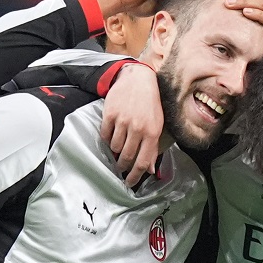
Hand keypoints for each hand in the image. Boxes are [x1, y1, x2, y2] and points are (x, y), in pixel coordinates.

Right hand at [103, 63, 163, 187]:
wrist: (138, 79)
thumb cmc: (150, 104)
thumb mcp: (157, 125)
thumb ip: (153, 148)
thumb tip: (150, 170)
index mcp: (152, 133)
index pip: (142, 162)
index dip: (135, 176)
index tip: (130, 183)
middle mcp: (138, 128)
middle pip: (126, 157)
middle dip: (122, 167)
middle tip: (121, 168)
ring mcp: (123, 121)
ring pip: (114, 147)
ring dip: (115, 151)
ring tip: (118, 148)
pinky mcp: (110, 114)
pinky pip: (105, 135)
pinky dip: (107, 139)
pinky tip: (112, 135)